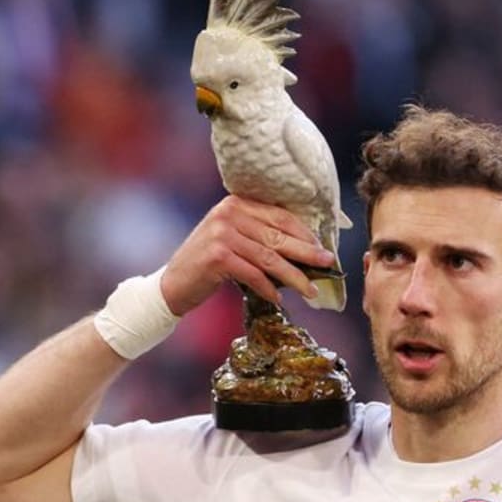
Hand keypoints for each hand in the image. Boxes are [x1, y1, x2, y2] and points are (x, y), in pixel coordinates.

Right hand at [160, 196, 335, 314]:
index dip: (304, 233)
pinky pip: (253, 274)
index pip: (280, 216)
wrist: (173, 284)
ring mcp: (222, 234)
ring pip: (269, 258)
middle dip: (306, 252)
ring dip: (293, 276)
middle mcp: (228, 213)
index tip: (322, 247)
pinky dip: (269, 288)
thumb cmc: (209, 264)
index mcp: (236, 203)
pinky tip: (279, 298)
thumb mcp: (234, 241)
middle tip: (328, 263)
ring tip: (310, 289)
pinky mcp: (217, 256)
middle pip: (278, 236)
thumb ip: (261, 237)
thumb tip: (306, 251)